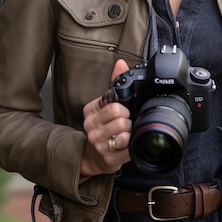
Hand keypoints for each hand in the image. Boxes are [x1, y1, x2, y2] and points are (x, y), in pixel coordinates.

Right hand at [81, 59, 131, 177]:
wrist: (93, 155)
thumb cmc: (103, 126)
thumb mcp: (105, 104)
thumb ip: (114, 83)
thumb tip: (121, 63)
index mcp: (90, 111)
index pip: (113, 105)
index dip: (123, 108)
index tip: (122, 110)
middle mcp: (91, 127)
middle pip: (121, 118)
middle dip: (128, 120)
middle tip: (126, 122)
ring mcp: (98, 144)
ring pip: (125, 133)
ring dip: (130, 133)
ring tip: (125, 133)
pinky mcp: (108, 158)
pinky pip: (129, 148)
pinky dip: (132, 145)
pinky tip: (126, 144)